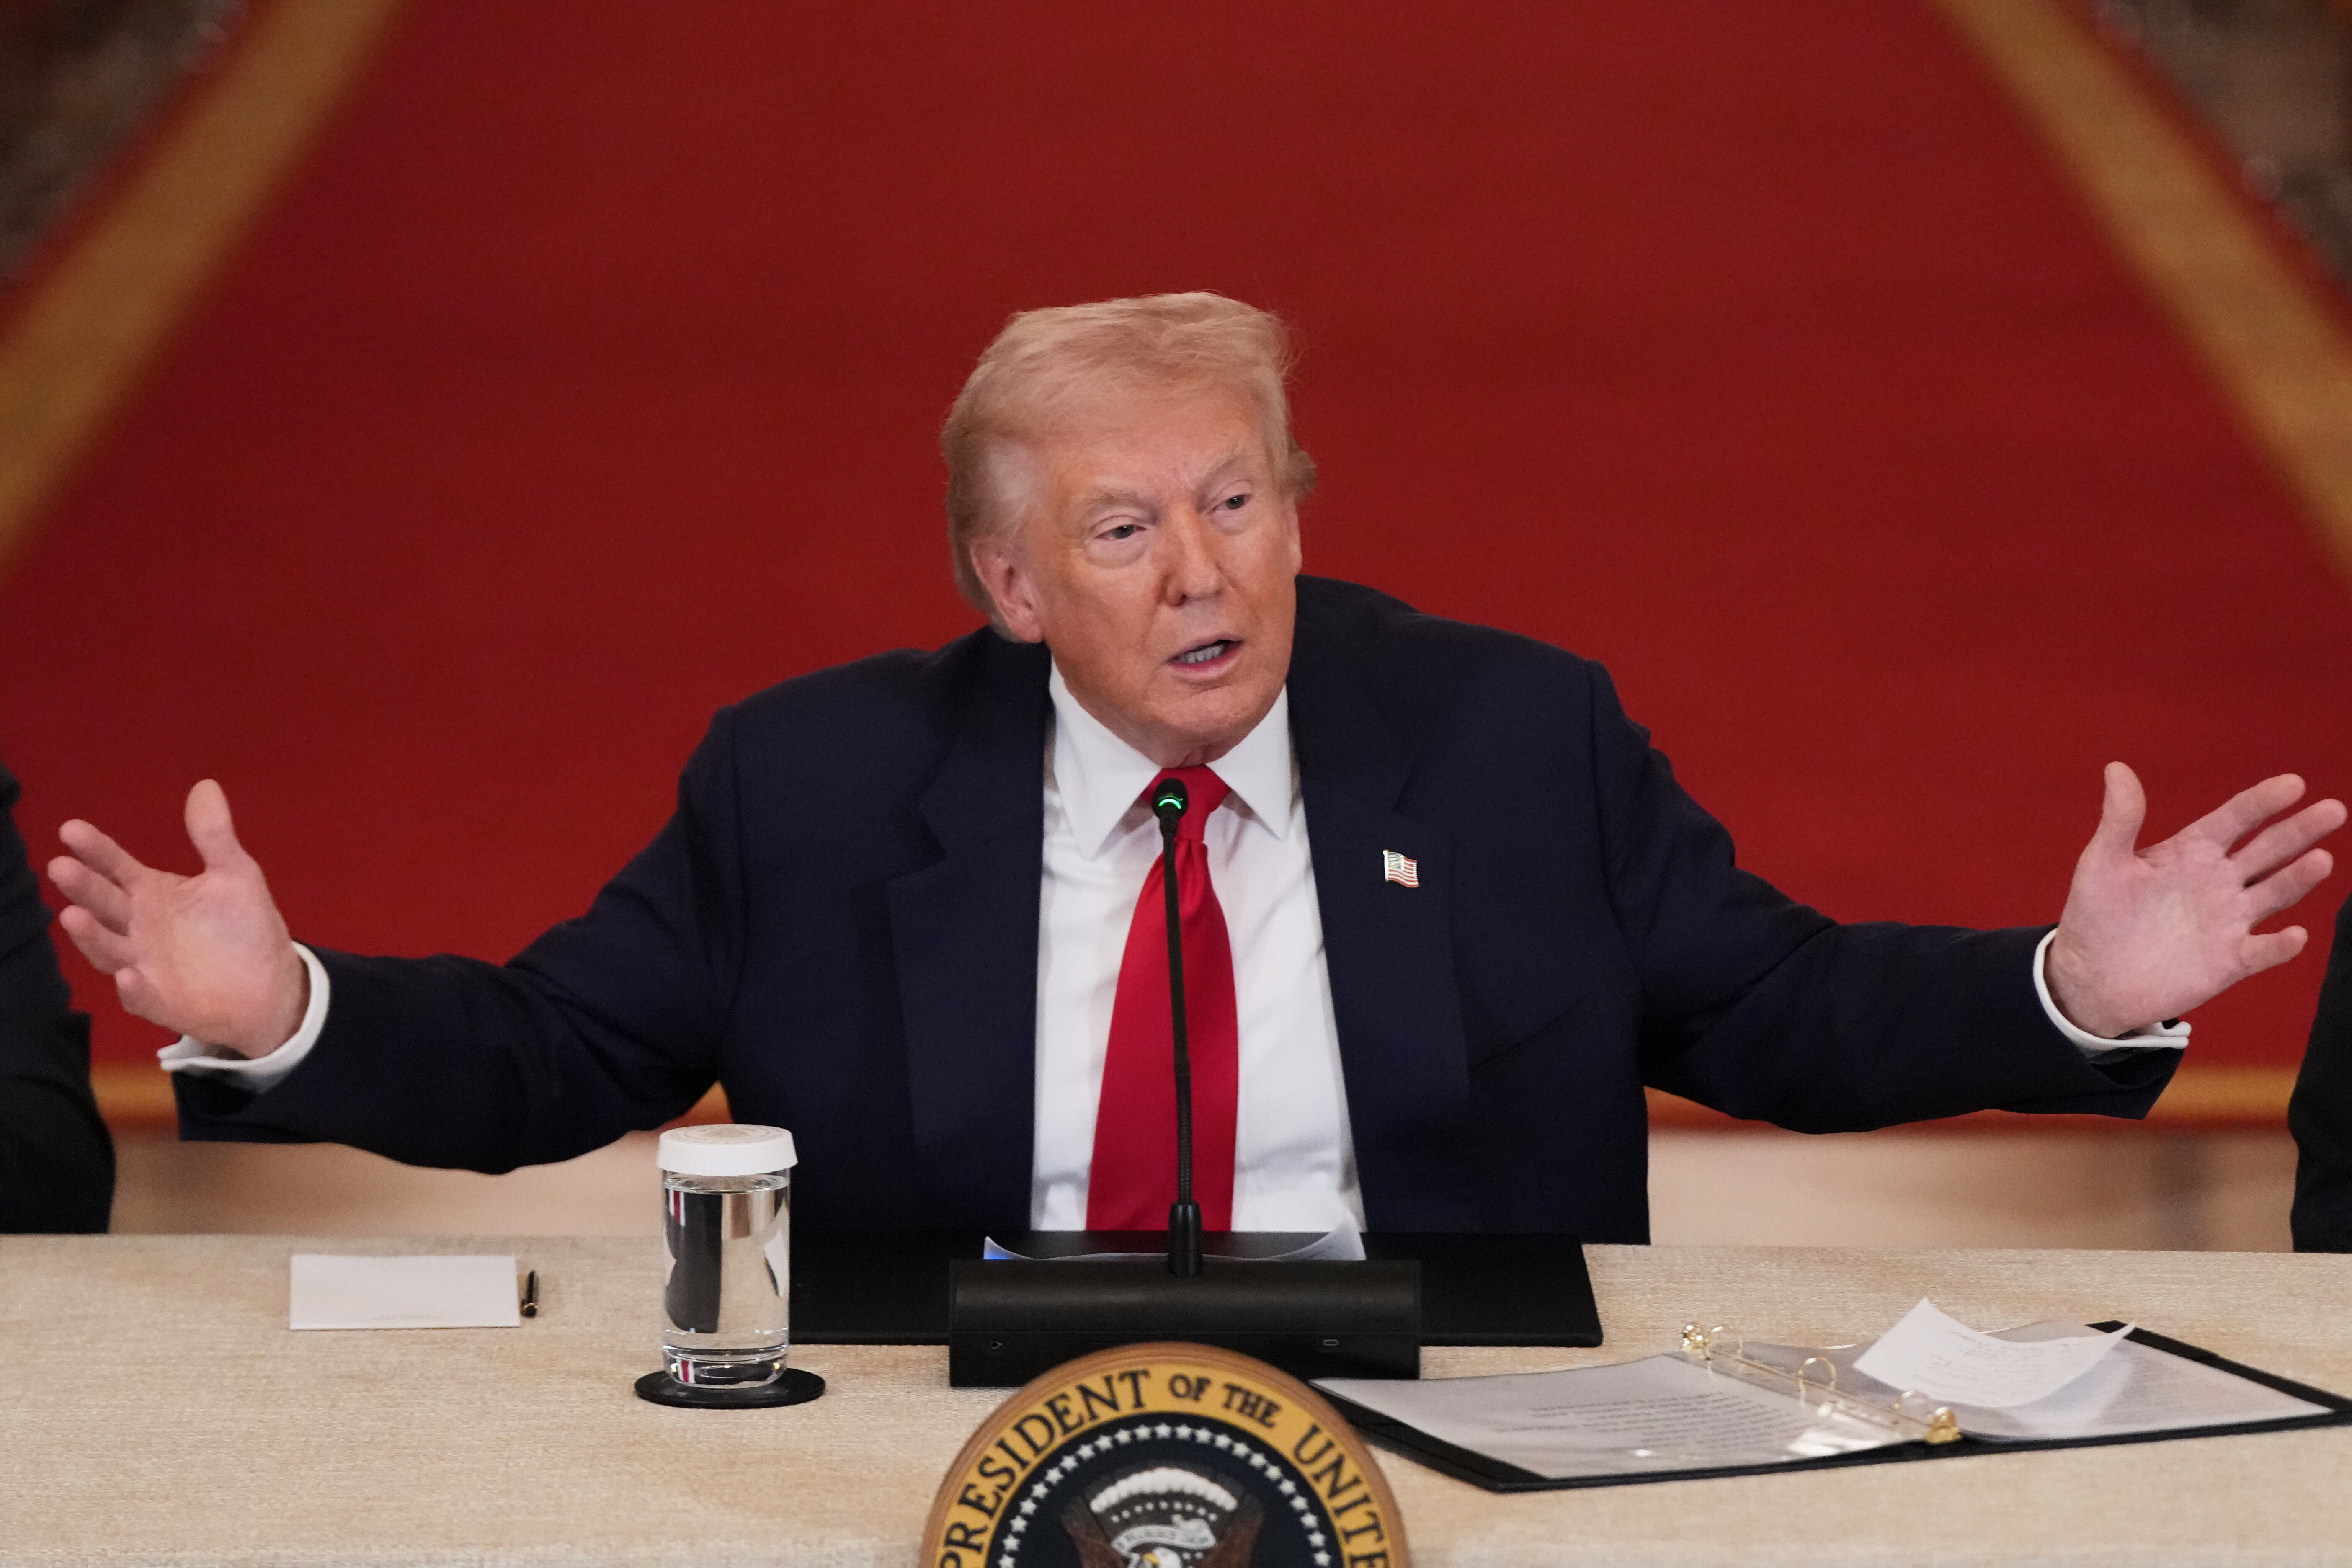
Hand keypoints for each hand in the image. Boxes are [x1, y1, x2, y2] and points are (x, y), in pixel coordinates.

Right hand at [47, 780, 307, 1056]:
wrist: (271, 984)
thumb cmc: (243, 928)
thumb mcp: (235, 875)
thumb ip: (214, 836)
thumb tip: (206, 785)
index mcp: (152, 894)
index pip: (116, 867)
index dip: (95, 849)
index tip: (71, 828)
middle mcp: (138, 928)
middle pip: (104, 904)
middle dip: (82, 887)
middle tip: (61, 866)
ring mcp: (144, 965)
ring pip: (108, 950)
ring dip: (91, 935)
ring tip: (72, 915)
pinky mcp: (160, 1001)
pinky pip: (140, 996)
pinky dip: (132, 988)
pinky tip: (128, 976)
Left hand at [2047, 763, 2344, 1037]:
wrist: (2091, 978)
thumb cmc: (2095, 916)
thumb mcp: (2102, 863)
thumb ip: (2120, 819)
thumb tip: (2116, 767)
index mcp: (2191, 853)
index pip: (2235, 819)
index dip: (2262, 802)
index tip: (2294, 784)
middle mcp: (2218, 882)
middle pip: (2267, 850)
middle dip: (2300, 830)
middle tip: (2333, 809)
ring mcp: (2228, 921)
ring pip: (2274, 894)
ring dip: (2298, 878)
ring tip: (2322, 859)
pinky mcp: (2229, 961)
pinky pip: (2262, 951)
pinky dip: (2278, 946)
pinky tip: (2294, 935)